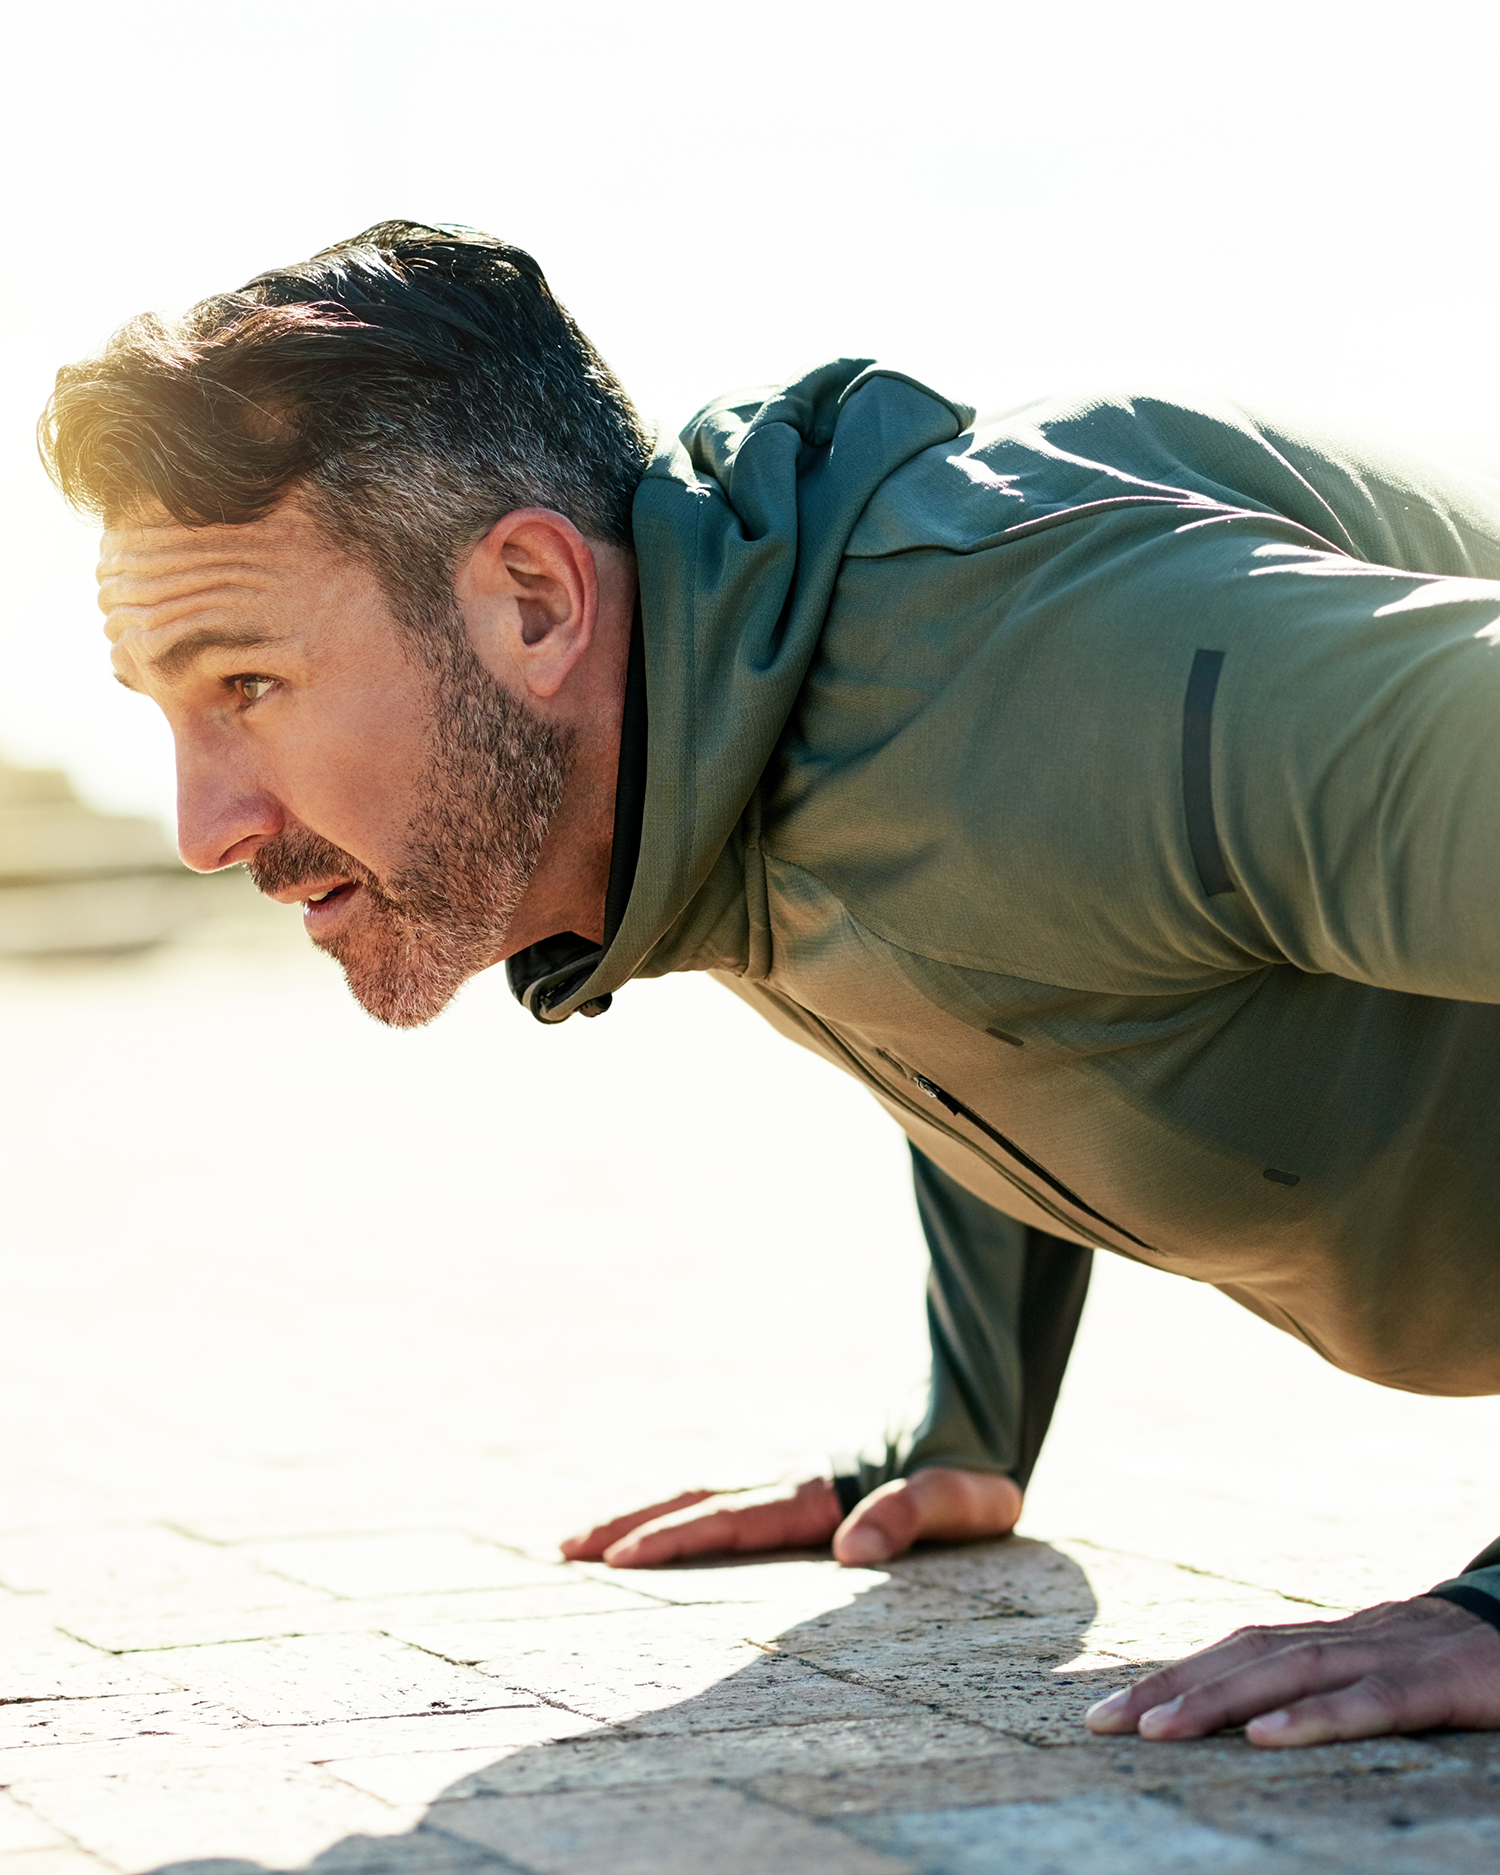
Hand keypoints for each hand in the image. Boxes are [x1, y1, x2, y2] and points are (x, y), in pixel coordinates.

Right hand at [559, 1467, 1022, 1568]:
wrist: (982, 1426)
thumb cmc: (976, 1473)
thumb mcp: (963, 1500)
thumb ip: (912, 1513)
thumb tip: (849, 1553)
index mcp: (820, 1493)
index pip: (734, 1520)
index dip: (678, 1539)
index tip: (621, 1559)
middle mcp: (792, 1484)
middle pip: (698, 1504)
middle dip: (632, 1527)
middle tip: (567, 1551)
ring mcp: (790, 1486)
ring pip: (701, 1499)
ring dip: (643, 1519)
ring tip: (580, 1543)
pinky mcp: (799, 1496)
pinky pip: (724, 1506)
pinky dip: (678, 1518)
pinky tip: (654, 1534)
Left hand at [1085, 1595, 1499, 1747]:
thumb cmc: (1447, 1663)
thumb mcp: (1377, 1673)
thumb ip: (1319, 1685)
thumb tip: (1244, 1715)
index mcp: (1325, 1640)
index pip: (1231, 1651)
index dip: (1169, 1675)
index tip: (1106, 1710)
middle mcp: (1341, 1639)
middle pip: (1240, 1656)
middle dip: (1167, 1688)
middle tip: (1105, 1723)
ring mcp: (1383, 1656)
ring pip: (1285, 1673)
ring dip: (1214, 1700)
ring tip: (1157, 1731)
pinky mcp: (1429, 1685)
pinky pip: (1364, 1703)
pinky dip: (1311, 1718)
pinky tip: (1264, 1738)